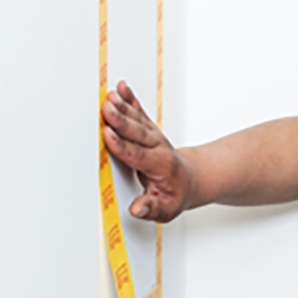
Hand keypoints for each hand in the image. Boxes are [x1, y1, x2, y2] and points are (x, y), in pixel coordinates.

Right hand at [103, 80, 195, 220]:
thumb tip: (137, 209)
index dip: (122, 145)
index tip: (107, 135)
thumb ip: (151, 208)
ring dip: (123, 106)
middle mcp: (157, 147)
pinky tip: (120, 88)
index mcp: (160, 166)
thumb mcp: (166, 209)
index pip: (137, 155)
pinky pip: (139, 112)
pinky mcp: (149, 129)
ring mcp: (154, 136)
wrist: (191, 180)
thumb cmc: (175, 194)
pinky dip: (130, 99)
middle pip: (136, 132)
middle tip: (106, 108)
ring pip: (137, 120)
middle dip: (121, 120)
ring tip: (110, 96)